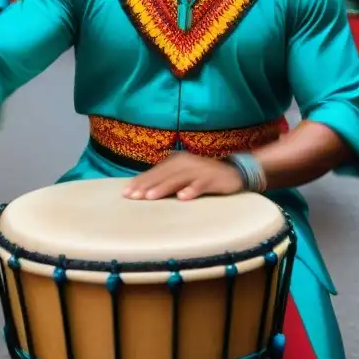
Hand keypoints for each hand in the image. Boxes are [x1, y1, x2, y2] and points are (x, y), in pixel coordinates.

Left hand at [122, 153, 244, 200]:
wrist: (233, 172)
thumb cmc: (202, 177)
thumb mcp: (183, 177)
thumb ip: (166, 181)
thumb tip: (142, 192)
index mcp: (176, 161)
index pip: (154, 172)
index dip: (140, 182)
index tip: (125, 193)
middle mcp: (186, 162)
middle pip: (163, 174)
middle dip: (147, 185)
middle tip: (133, 197)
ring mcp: (199, 170)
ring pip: (178, 178)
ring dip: (164, 187)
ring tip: (150, 197)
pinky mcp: (212, 178)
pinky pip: (201, 184)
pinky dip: (192, 190)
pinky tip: (183, 197)